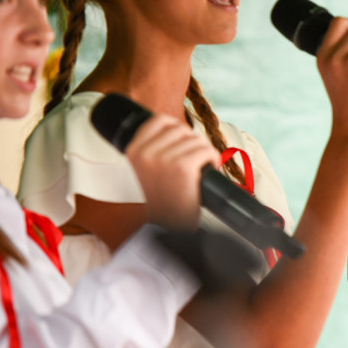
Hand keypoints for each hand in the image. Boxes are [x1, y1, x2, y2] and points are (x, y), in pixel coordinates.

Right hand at [125, 115, 219, 230]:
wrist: (167, 226)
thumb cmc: (162, 199)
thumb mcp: (146, 169)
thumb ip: (154, 148)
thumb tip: (178, 128)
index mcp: (134, 150)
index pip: (159, 120)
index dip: (176, 128)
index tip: (183, 142)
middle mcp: (146, 153)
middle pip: (181, 129)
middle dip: (192, 142)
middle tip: (194, 160)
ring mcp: (164, 159)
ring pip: (196, 140)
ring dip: (204, 152)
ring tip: (199, 168)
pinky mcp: (183, 167)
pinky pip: (207, 150)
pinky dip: (213, 159)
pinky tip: (208, 170)